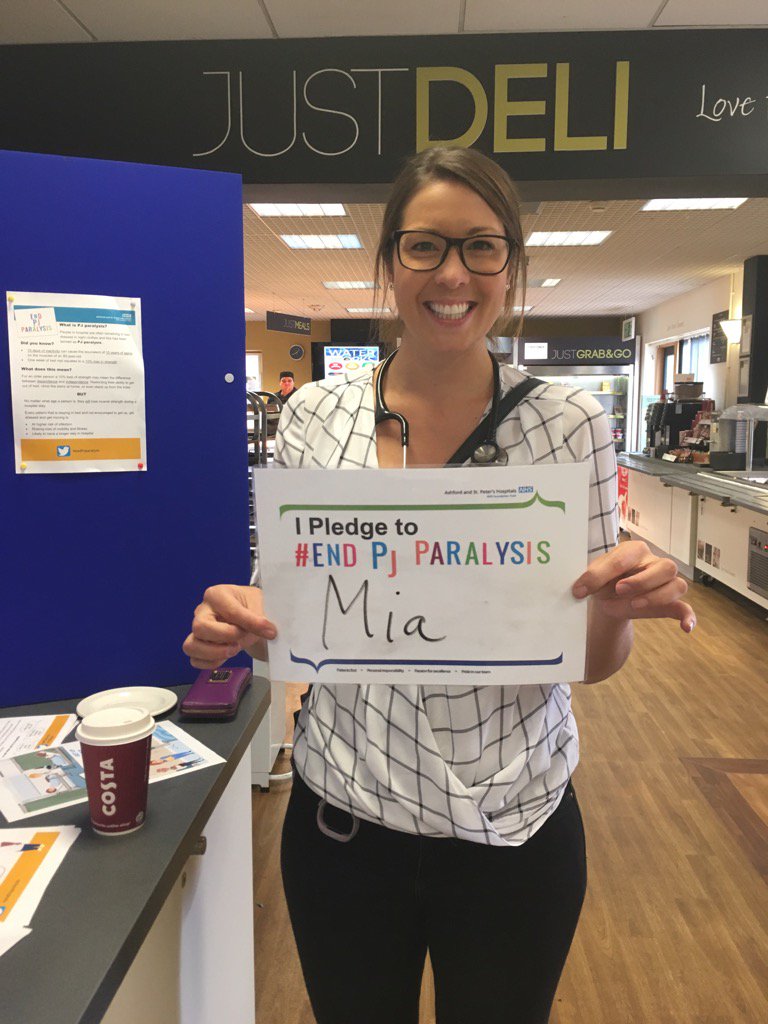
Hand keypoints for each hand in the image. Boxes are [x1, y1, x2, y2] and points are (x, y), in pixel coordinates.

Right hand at [182, 585, 276, 668]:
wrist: (250, 616)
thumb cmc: (250, 606)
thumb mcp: (259, 605)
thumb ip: (260, 617)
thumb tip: (269, 631)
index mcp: (217, 594)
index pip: (229, 611)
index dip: (250, 623)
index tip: (269, 631)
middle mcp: (203, 611)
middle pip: (200, 627)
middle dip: (224, 636)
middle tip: (241, 638)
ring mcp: (198, 630)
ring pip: (191, 646)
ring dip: (214, 653)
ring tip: (233, 649)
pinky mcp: (199, 645)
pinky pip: (195, 660)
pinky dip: (211, 663)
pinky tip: (225, 657)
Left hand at [572, 540, 695, 632]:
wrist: (607, 598)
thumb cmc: (603, 582)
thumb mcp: (593, 578)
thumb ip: (589, 579)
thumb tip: (579, 590)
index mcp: (634, 550)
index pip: (626, 558)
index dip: (605, 574)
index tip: (583, 589)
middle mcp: (654, 563)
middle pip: (665, 567)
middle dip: (643, 581)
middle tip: (620, 590)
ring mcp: (665, 583)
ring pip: (677, 585)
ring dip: (657, 597)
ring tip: (634, 605)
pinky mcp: (669, 603)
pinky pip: (685, 608)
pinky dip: (688, 617)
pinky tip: (685, 627)